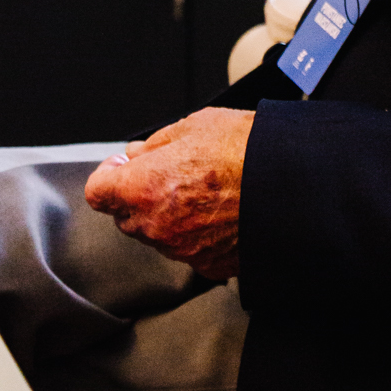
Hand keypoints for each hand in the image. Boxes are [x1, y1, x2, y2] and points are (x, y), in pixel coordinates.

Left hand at [83, 107, 253, 281]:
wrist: (292, 186)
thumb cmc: (248, 150)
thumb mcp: (196, 125)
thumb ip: (155, 143)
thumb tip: (137, 153)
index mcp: (143, 187)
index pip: (98, 191)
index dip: (110, 174)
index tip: (124, 165)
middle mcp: (155, 225)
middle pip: (127, 215)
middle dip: (141, 194)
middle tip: (172, 172)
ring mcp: (181, 250)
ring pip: (158, 233)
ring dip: (169, 215)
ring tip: (205, 190)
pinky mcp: (207, 265)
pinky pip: (188, 248)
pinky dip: (197, 233)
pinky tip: (222, 212)